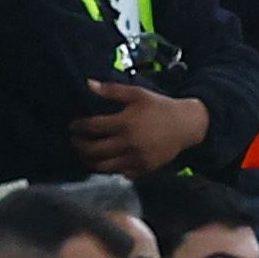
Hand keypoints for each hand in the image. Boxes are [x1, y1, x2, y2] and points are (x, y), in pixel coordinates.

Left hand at [68, 80, 207, 175]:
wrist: (186, 125)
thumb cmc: (159, 107)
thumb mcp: (137, 94)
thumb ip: (111, 90)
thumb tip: (88, 84)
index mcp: (125, 123)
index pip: (93, 127)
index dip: (78, 127)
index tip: (72, 126)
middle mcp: (129, 143)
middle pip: (94, 150)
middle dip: (80, 146)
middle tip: (75, 142)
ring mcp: (136, 159)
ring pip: (104, 167)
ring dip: (90, 161)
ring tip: (85, 154)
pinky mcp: (143, 169)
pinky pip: (120, 173)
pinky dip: (109, 169)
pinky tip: (105, 162)